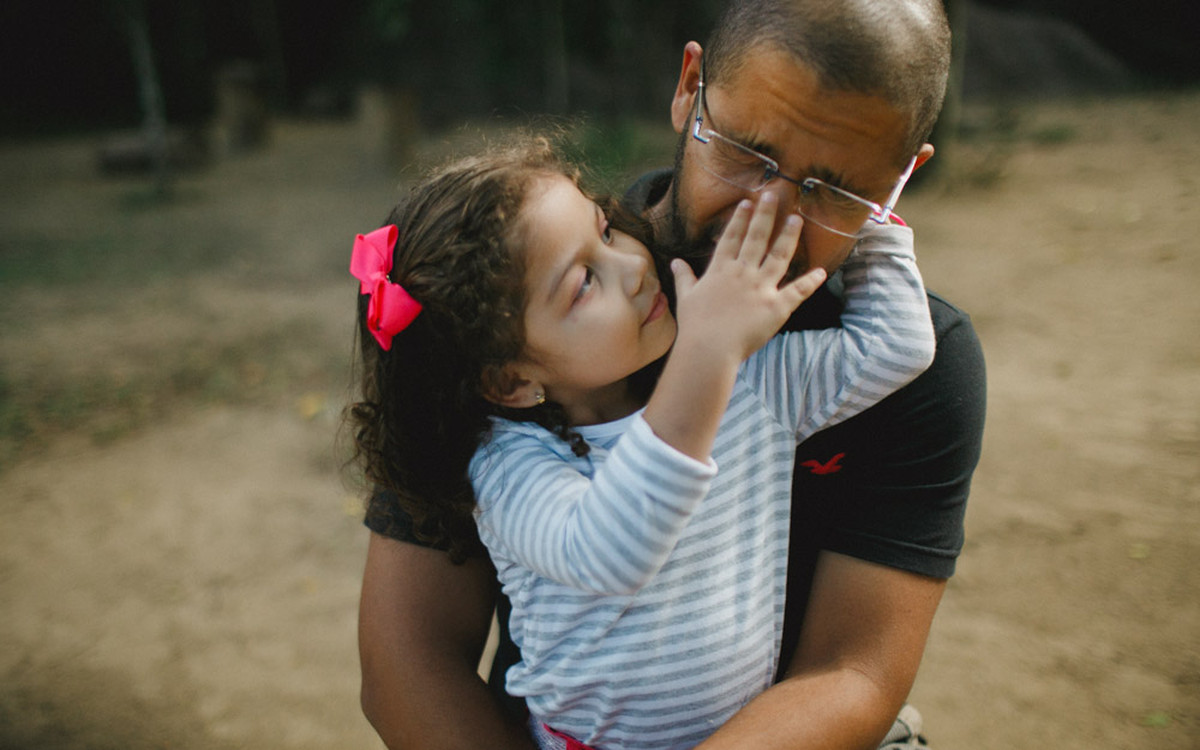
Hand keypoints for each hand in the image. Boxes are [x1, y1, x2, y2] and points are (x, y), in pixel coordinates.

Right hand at [670, 194, 826, 362]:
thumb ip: (684, 277)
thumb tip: (675, 262)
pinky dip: (811, 282)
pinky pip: (797, 291)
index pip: (732, 238)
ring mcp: (761, 289)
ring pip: (779, 256)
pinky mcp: (776, 307)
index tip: (748, 201)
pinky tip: (821, 272)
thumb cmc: (695, 326)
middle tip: (774, 194)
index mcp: (721, 270)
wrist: (709, 350)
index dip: (740, 219)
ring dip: (788, 236)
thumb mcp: (686, 297)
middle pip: (757, 238)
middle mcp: (742, 273)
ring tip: (797, 219)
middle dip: (766, 214)